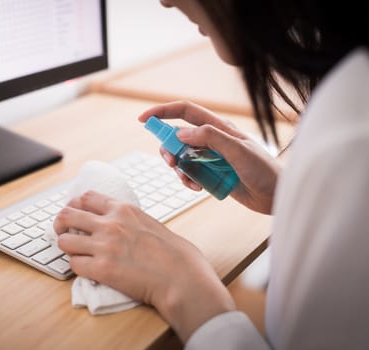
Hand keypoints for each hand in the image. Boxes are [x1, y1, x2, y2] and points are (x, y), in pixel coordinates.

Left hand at [54, 190, 234, 341]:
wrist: (181, 277)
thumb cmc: (173, 253)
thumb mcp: (149, 222)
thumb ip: (128, 219)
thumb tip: (116, 222)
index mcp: (123, 209)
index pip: (85, 198)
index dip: (75, 206)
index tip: (74, 214)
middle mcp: (109, 224)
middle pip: (66, 214)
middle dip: (60, 223)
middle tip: (63, 232)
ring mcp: (104, 246)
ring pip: (64, 241)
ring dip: (67, 247)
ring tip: (76, 253)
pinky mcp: (101, 269)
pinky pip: (74, 264)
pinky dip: (77, 267)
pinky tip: (87, 269)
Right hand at [139, 101, 279, 213]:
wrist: (276, 196)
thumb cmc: (264, 170)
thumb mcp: (238, 151)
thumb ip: (211, 138)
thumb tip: (181, 132)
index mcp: (219, 127)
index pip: (185, 111)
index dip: (163, 112)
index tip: (144, 119)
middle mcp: (212, 139)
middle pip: (177, 135)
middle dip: (168, 148)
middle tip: (170, 162)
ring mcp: (210, 157)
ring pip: (181, 156)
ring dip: (178, 168)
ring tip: (188, 180)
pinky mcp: (210, 173)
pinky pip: (189, 172)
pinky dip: (187, 180)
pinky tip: (197, 188)